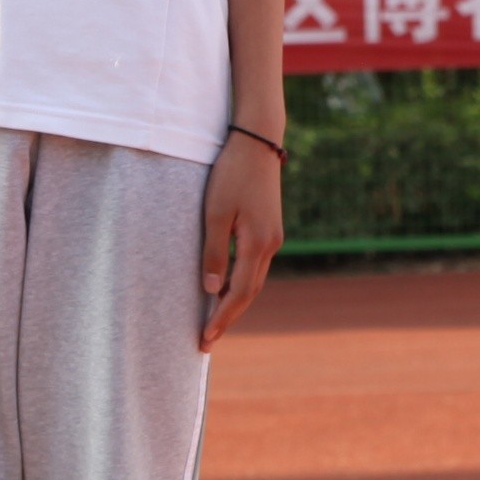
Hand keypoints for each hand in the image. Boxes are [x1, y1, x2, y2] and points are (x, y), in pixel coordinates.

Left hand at [198, 132, 283, 350]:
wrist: (257, 140)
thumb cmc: (232, 174)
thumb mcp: (215, 213)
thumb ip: (214, 253)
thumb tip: (212, 290)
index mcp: (259, 243)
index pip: (240, 293)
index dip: (222, 317)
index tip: (205, 338)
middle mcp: (271, 243)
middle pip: (251, 291)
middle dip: (229, 316)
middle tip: (207, 339)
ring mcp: (273, 235)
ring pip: (254, 278)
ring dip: (235, 299)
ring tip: (213, 318)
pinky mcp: (269, 226)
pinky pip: (255, 264)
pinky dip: (240, 281)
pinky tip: (225, 285)